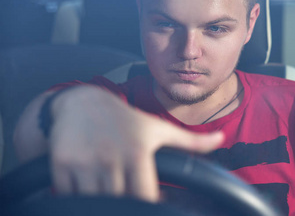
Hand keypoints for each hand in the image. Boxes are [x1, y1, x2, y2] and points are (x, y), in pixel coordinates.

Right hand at [48, 86, 223, 201]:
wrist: (82, 103)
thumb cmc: (126, 120)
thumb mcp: (158, 128)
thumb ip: (191, 140)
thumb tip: (221, 139)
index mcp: (137, 151)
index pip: (145, 196)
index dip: (149, 204)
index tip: (149, 201)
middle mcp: (111, 158)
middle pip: (121, 202)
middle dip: (125, 203)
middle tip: (128, 194)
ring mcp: (84, 163)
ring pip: (95, 202)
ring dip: (103, 201)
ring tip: (111, 192)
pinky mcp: (61, 165)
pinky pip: (69, 196)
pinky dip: (79, 199)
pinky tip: (90, 189)